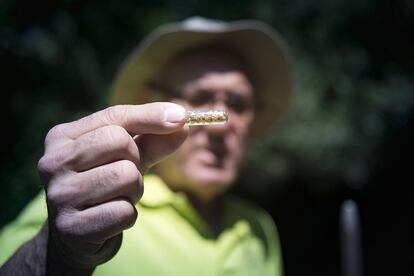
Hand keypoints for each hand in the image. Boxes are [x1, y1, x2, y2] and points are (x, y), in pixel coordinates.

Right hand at [37, 102, 187, 269]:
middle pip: (120, 142)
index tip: (183, 117)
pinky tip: (110, 218)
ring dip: (133, 190)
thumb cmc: (105, 185)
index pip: (114, 117)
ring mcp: (59, 195)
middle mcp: (52, 162)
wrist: (77, 236)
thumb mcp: (127, 157)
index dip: (151, 116)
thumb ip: (153, 139)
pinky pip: (124, 211)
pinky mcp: (71, 227)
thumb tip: (183, 122)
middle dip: (135, 161)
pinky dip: (127, 216)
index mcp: (62, 137)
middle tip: (124, 177)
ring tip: (116, 197)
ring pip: (125, 176)